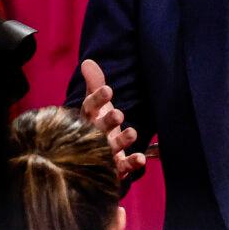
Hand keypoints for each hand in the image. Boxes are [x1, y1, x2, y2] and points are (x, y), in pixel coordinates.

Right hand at [81, 59, 148, 180]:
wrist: (92, 154)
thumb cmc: (97, 121)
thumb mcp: (96, 101)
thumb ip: (94, 83)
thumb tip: (88, 62)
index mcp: (88, 118)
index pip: (89, 107)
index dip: (97, 99)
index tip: (108, 90)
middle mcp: (93, 136)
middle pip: (98, 129)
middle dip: (107, 122)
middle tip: (118, 114)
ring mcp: (103, 152)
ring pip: (110, 148)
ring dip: (120, 142)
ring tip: (132, 133)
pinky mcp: (115, 167)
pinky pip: (123, 167)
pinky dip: (131, 163)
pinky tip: (140, 158)